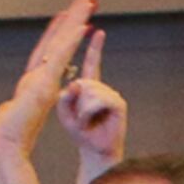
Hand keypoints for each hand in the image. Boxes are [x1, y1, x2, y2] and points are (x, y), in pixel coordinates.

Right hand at [0, 0, 98, 173]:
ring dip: (74, 22)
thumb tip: (13, 113)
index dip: (59, 39)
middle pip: (54, 43)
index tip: (70, 23)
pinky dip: (71, 41)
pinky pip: (59, 57)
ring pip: (58, 43)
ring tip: (87, 3)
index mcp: (31, 88)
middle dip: (68, 21)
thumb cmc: (5, 142)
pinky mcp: (41, 83)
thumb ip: (18, 115)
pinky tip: (82, 26)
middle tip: (83, 1)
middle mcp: (34, 78)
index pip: (48, 58)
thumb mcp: (17, 124)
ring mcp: (37, 78)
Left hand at [57, 32, 125, 169]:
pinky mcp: (118, 104)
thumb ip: (65, 96)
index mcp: (90, 87)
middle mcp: (103, 88)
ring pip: (89, 90)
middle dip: (75, 100)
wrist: (95, 151)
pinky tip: (91, 121)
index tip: (99, 31)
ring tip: (85, 121)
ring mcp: (112, 95)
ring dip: (81, 109)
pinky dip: (88, 112)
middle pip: (83, 80)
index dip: (95, 48)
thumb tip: (79, 83)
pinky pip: (97, 99)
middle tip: (79, 118)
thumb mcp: (64, 112)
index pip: (91, 63)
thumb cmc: (81, 132)